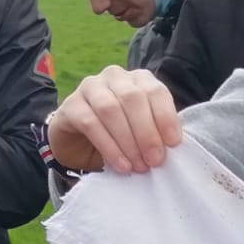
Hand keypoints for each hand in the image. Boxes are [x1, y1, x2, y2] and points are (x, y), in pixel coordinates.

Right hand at [47, 66, 182, 174]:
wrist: (80, 143)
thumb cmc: (120, 135)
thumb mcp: (143, 130)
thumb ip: (157, 131)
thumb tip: (172, 147)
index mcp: (138, 79)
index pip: (155, 91)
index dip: (166, 117)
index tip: (173, 144)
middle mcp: (114, 77)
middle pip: (133, 98)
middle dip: (147, 132)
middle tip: (155, 160)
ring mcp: (90, 87)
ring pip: (110, 109)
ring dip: (128, 141)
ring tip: (138, 166)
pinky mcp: (70, 105)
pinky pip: (90, 123)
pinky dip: (109, 147)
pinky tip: (121, 165)